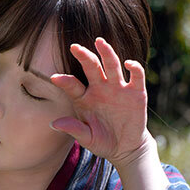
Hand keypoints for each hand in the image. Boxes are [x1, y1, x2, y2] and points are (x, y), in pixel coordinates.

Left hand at [49, 37, 153, 171]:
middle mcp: (100, 88)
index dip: (64, 81)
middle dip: (84, 56)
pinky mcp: (136, 92)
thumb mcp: (87, 138)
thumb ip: (73, 129)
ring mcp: (118, 88)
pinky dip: (134, 68)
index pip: (72, 86)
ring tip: (100, 42)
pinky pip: (136, 75)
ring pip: (111, 65)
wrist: (125, 148)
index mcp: (84, 98)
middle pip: (91, 67)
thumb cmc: (102, 141)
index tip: (54, 78)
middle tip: (75, 47)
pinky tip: (128, 64)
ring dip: (106, 53)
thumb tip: (53, 123)